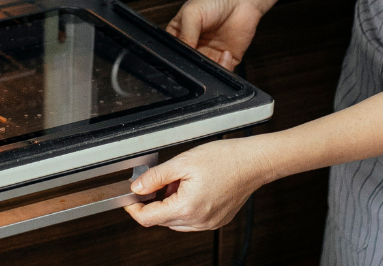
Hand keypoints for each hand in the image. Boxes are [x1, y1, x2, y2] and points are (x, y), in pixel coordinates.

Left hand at [124, 139, 274, 230]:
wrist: (254, 162)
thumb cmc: (225, 159)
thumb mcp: (182, 162)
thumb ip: (155, 177)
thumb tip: (137, 187)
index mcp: (187, 208)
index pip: (148, 218)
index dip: (133, 208)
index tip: (129, 199)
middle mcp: (198, 221)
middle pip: (161, 220)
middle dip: (154, 202)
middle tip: (159, 180)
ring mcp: (209, 223)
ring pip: (175, 221)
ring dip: (169, 204)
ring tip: (179, 181)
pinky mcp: (217, 221)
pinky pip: (191, 219)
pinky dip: (184, 206)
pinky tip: (191, 188)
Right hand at [166, 0, 263, 70]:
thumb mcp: (191, 14)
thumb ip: (185, 35)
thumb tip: (183, 54)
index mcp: (180, 35)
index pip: (173, 52)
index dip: (176, 57)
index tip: (182, 56)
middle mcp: (194, 46)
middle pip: (188, 65)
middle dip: (192, 65)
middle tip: (197, 57)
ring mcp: (211, 52)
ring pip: (204, 71)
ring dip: (207, 69)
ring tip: (212, 56)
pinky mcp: (228, 58)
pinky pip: (222, 71)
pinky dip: (223, 68)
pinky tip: (224, 53)